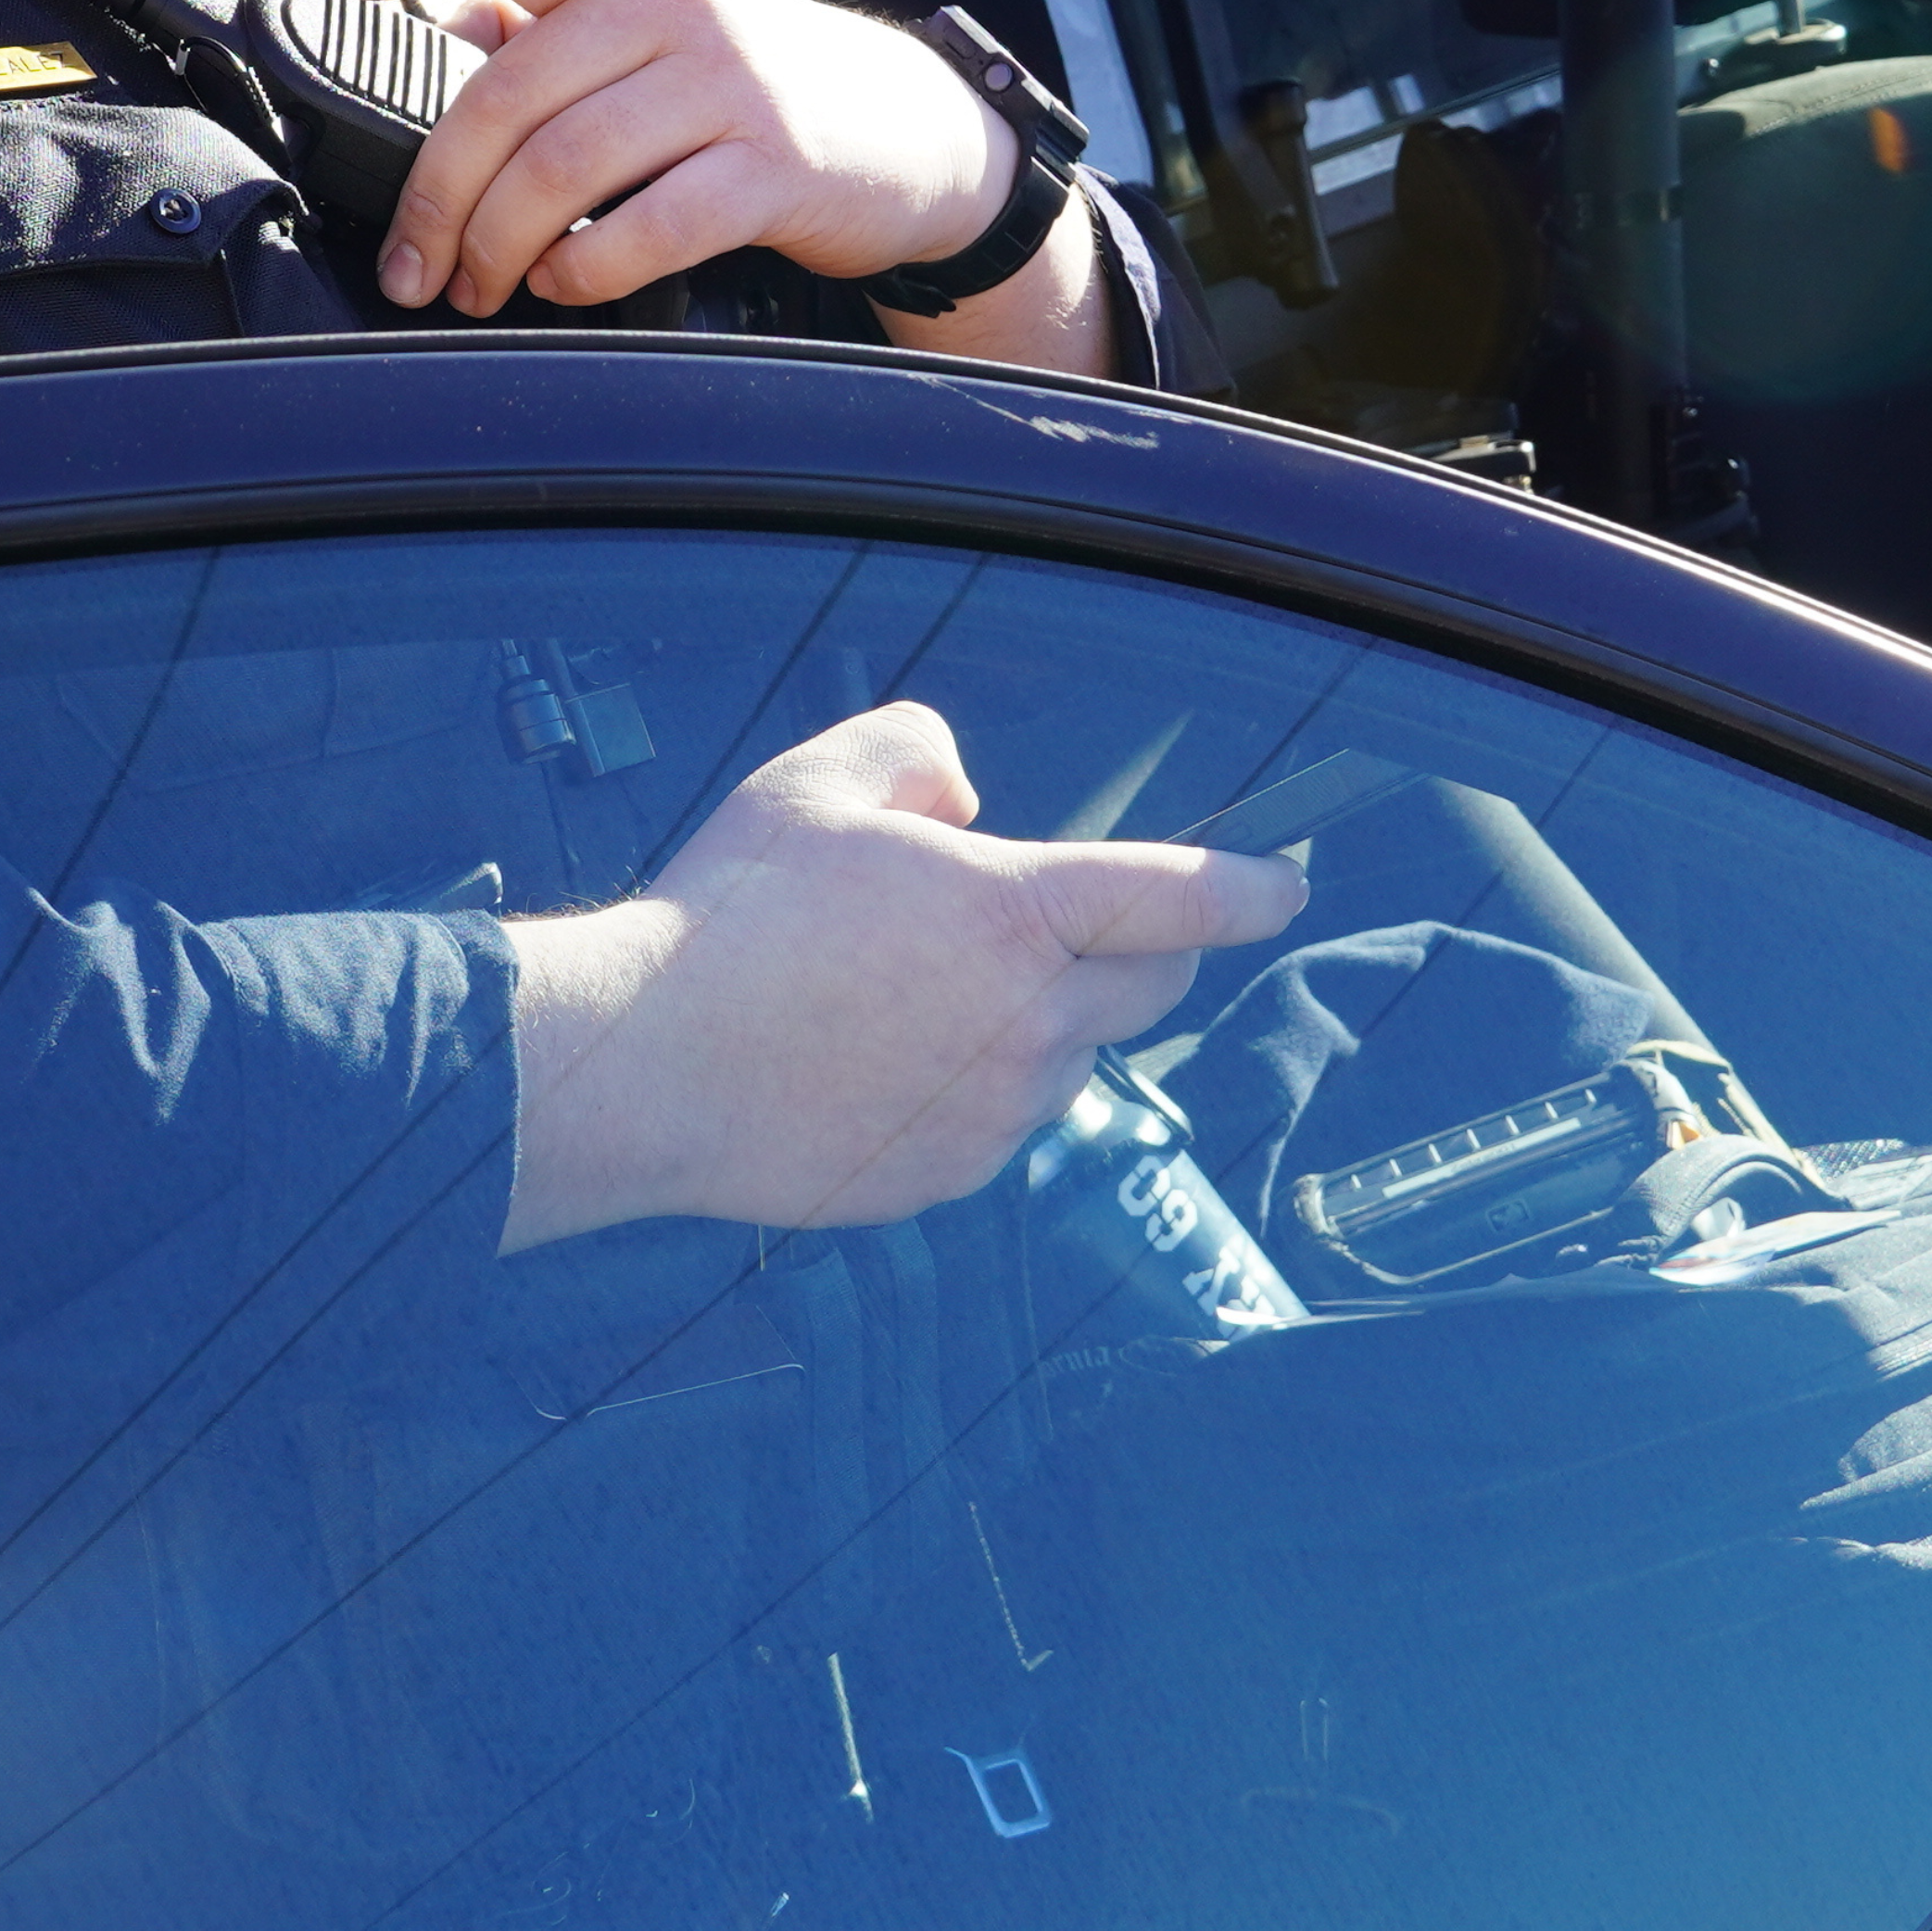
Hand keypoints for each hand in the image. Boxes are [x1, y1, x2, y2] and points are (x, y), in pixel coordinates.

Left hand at [336, 0, 1027, 318]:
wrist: (907, 130)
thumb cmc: (757, 82)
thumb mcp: (660, 26)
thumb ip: (552, 24)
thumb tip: (436, 26)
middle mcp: (677, 5)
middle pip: (510, 94)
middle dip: (439, 195)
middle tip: (413, 263)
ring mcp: (729, 84)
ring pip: (564, 168)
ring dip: (496, 246)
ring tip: (475, 285)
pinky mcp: (770, 169)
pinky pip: (643, 230)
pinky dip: (580, 271)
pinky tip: (561, 283)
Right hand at [496, 700, 1305, 1248]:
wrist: (645, 1067)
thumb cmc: (726, 917)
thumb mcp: (817, 781)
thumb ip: (919, 753)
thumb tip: (968, 797)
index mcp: (1016, 914)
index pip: (1184, 901)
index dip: (1252, 888)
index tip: (1286, 885)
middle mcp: (1030, 1022)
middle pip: (1153, 987)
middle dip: (1141, 951)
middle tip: (1061, 926)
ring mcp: (997, 1113)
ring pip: (1070, 1057)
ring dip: (1037, 1021)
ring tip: (910, 994)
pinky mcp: (953, 1177)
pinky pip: (1003, 1123)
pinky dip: (974, 1088)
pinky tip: (877, 1060)